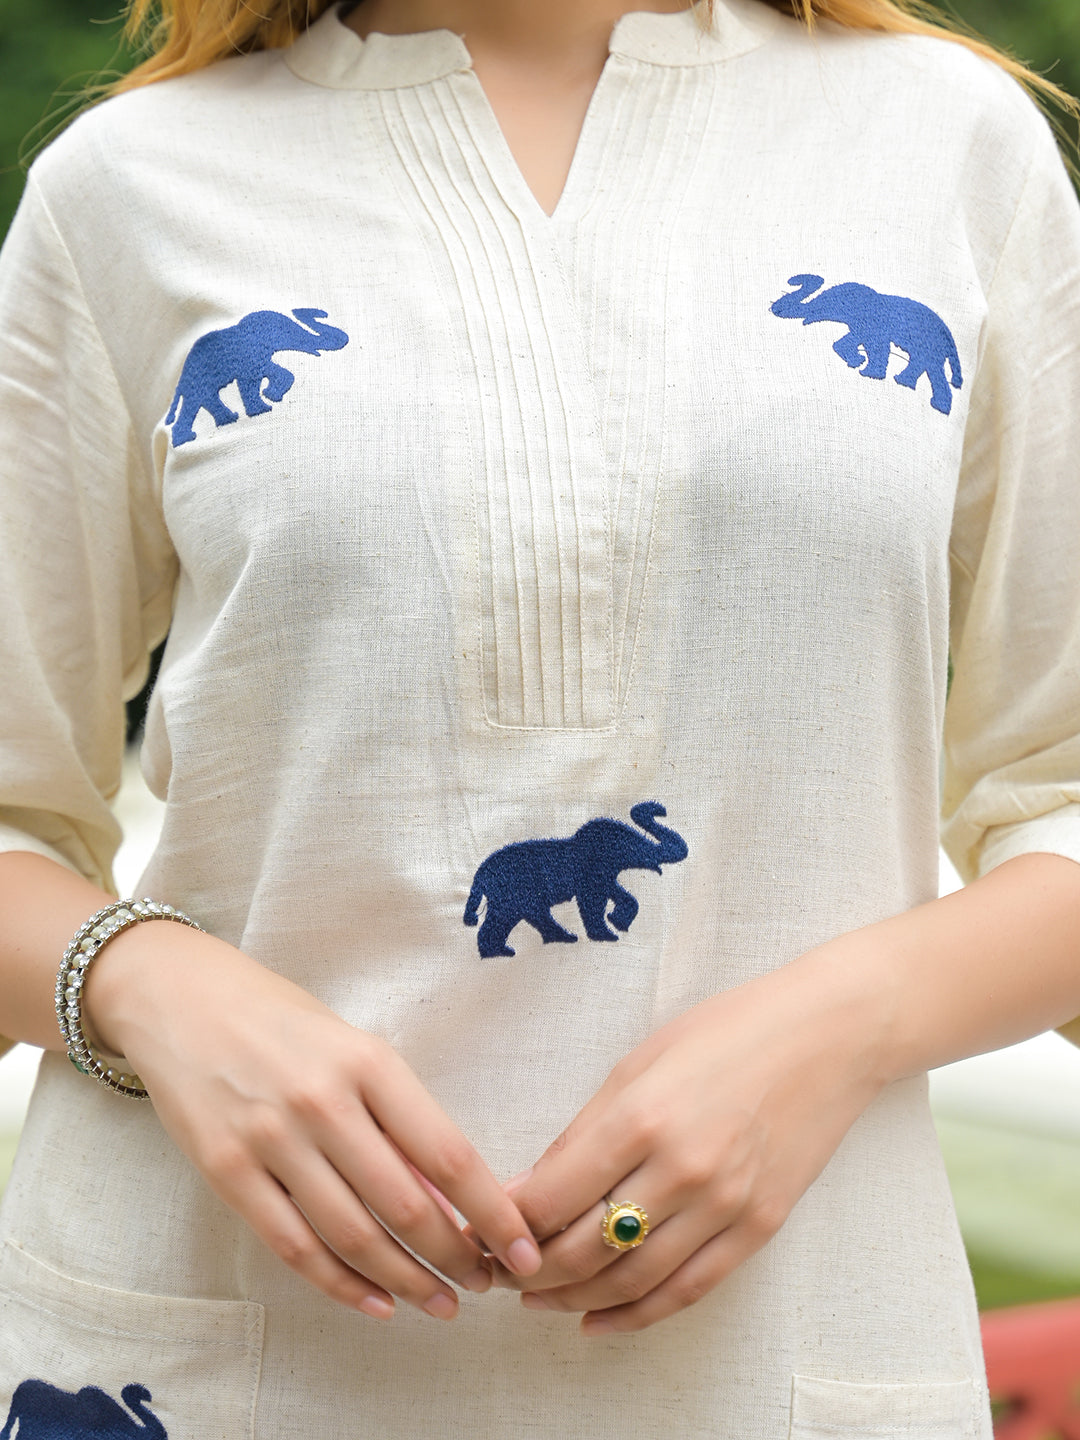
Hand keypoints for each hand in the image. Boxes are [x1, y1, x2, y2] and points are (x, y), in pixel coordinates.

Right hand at [83, 923, 541, 1320]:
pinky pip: (293, 1245)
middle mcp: (323, 1101)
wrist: (180, 997)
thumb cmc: (281, 1019)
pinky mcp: (227, 1170)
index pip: (448, 1153)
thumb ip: (395, 1115)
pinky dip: (339, 1284)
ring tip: (440, 1303)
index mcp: (369, 1062)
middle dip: (456, 1257)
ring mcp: (271, 1139)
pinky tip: (374, 1303)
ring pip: (354, 1235)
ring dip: (406, 1280)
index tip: (523, 1246)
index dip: (492, 1212)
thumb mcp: (352, 1047)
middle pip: (406, 1204)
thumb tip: (448, 1196)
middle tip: (484, 1285)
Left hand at [482, 953, 886, 1334]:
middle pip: (584, 1249)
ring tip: (538, 1298)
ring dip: (573, 1298)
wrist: (829, 1036)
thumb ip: (586, 1130)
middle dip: (531, 1270)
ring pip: (631, 1280)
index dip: (509, 1224)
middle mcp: (682, 1170)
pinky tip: (598, 1319)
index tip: (485, 1230)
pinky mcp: (759, 1227)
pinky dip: (636, 1315)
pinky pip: (688, 1289)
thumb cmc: (730, 1030)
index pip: (553, 1197)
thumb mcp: (641, 1061)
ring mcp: (725, 1204)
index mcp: (642, 1117)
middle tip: (501, 1271)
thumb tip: (532, 1187)